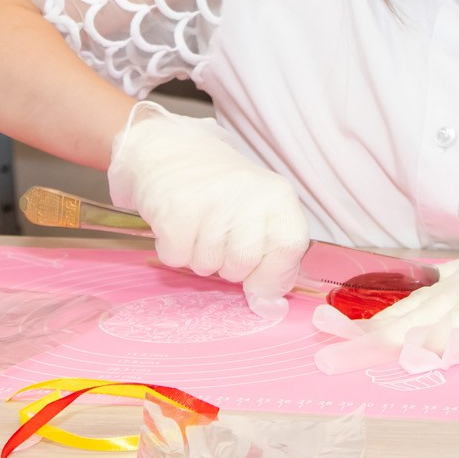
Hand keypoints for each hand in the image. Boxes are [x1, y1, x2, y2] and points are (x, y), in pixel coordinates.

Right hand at [108, 104, 309, 317]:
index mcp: (278, 195)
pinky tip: (176, 223)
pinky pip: (177, 258)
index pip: (289, 249)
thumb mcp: (258, 211)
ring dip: (198, 255)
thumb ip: (273, 258)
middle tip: (217, 234)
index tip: (258, 277)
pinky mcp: (175, 210)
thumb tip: (271, 309)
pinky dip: (173, 249)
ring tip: (196, 224)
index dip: (273, 274)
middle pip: (243, 266)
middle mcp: (248, 195)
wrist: (169, 148)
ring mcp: (211, 202)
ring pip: (208, 267)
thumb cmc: (219, 188)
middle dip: (227, 263)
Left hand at [310, 182, 458, 373]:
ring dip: (418, 340)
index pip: (403, 311)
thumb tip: (407, 311)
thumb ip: (452, 297)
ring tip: (382, 359)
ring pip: (456, 319)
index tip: (320, 336)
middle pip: (417, 319)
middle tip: (328, 359)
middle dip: (371, 342)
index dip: (361, 326)